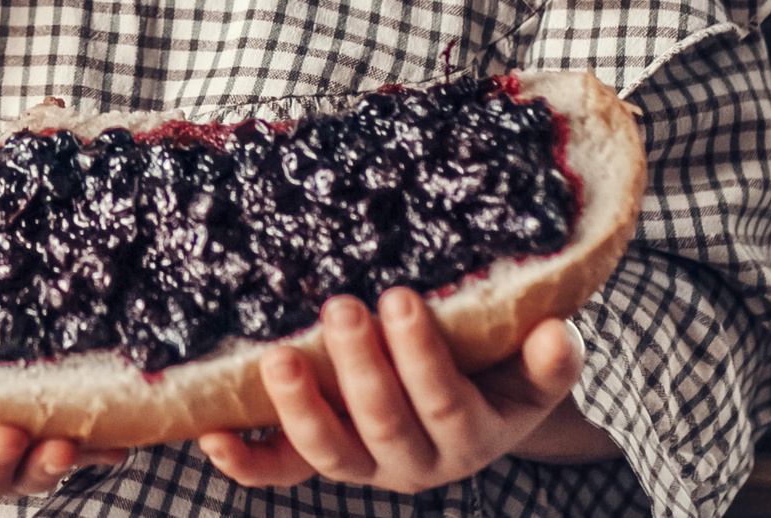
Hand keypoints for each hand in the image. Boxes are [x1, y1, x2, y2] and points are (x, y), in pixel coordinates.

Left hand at [197, 291, 588, 493]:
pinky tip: (213, 436)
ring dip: (300, 408)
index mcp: (472, 435)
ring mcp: (365, 464)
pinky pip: (281, 470)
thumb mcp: (533, 367)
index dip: (420, 357)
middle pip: (384, 423)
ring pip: (329, 454)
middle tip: (341, 305)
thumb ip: (550, 360)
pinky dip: (247, 460)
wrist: (478, 403)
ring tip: (278, 355)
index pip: (444, 401)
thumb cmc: (504, 367)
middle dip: (360, 366)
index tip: (401, 299)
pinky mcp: (319, 461)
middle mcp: (417, 462)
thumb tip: (557, 336)